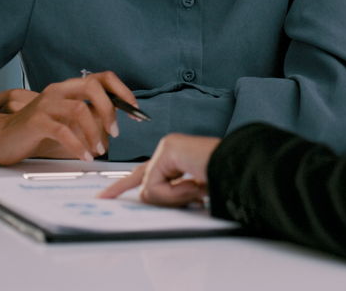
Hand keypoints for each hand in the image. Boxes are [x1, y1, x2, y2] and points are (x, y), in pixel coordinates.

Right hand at [0, 71, 138, 164]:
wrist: (0, 138)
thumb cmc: (35, 131)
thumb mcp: (65, 122)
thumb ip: (87, 120)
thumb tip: (113, 128)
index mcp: (67, 88)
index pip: (102, 77)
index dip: (122, 91)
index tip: (134, 110)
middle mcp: (57, 90)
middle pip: (93, 87)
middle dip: (110, 109)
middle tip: (115, 131)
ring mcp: (45, 104)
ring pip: (79, 109)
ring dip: (95, 131)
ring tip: (99, 150)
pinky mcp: (36, 122)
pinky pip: (63, 131)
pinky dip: (78, 145)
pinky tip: (85, 156)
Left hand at [97, 134, 220, 206]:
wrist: (241, 170)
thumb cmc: (224, 182)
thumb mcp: (190, 193)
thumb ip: (168, 194)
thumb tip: (146, 197)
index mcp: (176, 158)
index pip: (144, 173)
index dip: (122, 185)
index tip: (105, 195)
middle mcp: (169, 148)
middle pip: (141, 178)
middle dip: (130, 191)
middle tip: (120, 197)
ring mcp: (168, 147)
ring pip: (148, 188)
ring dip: (173, 199)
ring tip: (198, 191)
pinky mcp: (168, 150)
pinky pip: (155, 186)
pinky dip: (174, 195)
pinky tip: (196, 185)